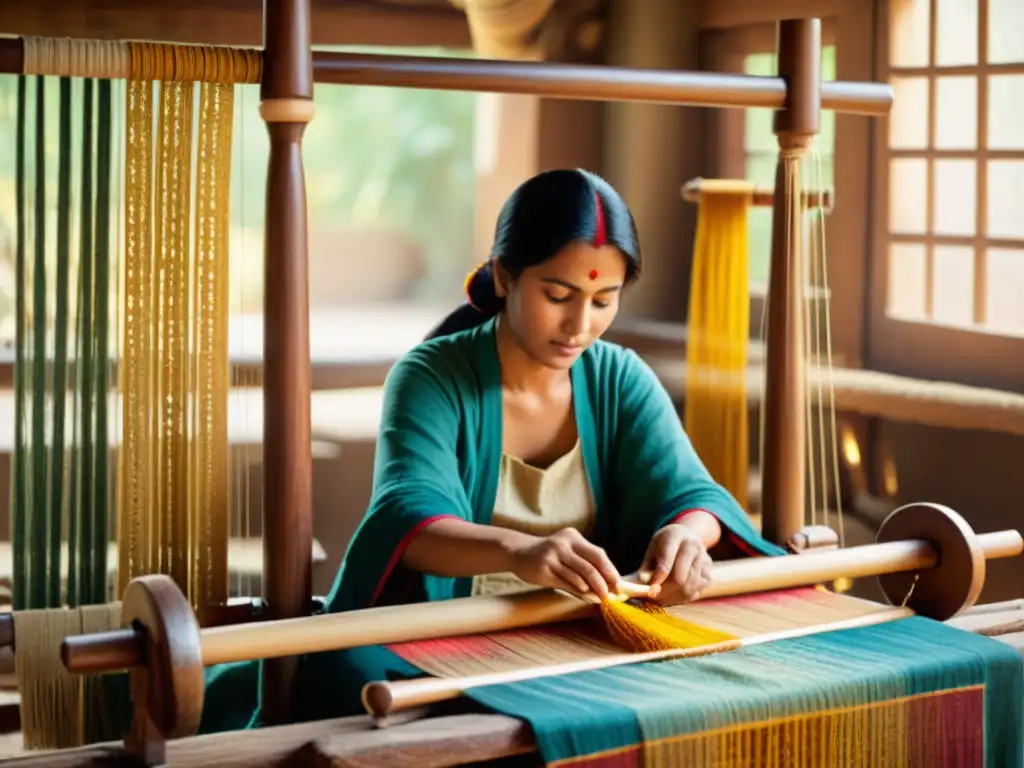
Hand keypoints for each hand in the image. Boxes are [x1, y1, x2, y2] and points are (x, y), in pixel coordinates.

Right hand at [506, 528, 621, 601]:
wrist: (519, 553)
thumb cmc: (549, 555)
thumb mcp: (567, 552)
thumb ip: (585, 565)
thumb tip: (607, 585)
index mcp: (573, 537)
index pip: (598, 554)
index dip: (610, 571)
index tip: (619, 585)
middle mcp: (563, 544)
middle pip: (591, 565)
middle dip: (604, 583)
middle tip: (611, 595)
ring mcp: (553, 556)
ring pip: (580, 576)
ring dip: (593, 590)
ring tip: (601, 598)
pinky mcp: (544, 569)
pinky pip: (566, 583)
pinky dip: (580, 592)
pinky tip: (587, 597)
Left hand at [639, 524, 711, 602]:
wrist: (687, 538)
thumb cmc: (665, 546)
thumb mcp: (652, 549)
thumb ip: (645, 567)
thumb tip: (637, 586)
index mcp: (676, 535)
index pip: (667, 559)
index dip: (658, 576)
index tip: (650, 588)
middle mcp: (694, 546)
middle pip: (680, 578)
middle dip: (664, 590)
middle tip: (653, 595)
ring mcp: (704, 561)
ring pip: (688, 588)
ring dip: (671, 596)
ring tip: (660, 596)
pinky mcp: (709, 575)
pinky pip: (695, 593)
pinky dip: (681, 598)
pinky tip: (671, 594)